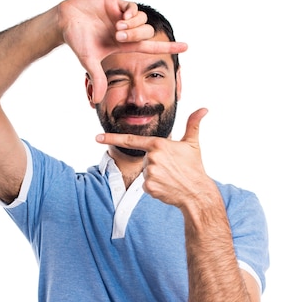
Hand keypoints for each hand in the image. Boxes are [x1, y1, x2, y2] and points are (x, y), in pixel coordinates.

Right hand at [58, 0, 187, 102]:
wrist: (64, 21)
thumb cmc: (76, 41)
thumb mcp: (89, 62)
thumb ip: (97, 79)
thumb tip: (97, 101)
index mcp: (123, 44)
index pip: (151, 46)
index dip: (168, 47)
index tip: (186, 47)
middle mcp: (126, 31)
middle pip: (147, 33)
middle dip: (135, 35)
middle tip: (117, 36)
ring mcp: (122, 17)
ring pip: (142, 21)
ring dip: (132, 26)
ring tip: (116, 28)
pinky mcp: (117, 4)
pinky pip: (134, 7)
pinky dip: (130, 14)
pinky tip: (119, 17)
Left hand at [96, 108, 212, 209]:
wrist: (196, 192)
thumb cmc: (194, 167)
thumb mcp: (193, 144)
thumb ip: (193, 124)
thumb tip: (204, 109)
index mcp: (158, 144)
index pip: (131, 140)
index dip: (112, 138)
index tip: (97, 137)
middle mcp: (151, 158)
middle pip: (145, 159)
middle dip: (155, 164)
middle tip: (171, 169)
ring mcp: (149, 173)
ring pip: (145, 173)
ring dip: (155, 176)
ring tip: (170, 178)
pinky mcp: (148, 187)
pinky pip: (146, 185)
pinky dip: (155, 187)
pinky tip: (166, 187)